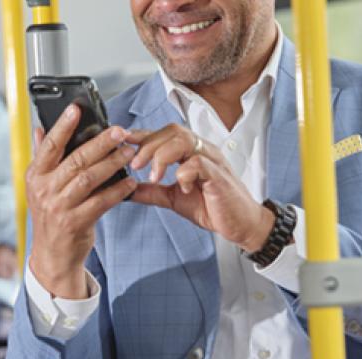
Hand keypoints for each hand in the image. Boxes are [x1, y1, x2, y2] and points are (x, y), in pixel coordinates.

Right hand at [26, 104, 137, 298]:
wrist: (52, 256)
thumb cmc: (51, 216)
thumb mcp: (40, 187)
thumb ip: (41, 158)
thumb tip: (39, 129)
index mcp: (35, 176)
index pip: (49, 146)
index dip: (63, 126)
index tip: (77, 108)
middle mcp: (44, 190)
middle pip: (75, 160)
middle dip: (100, 143)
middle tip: (120, 131)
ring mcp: (59, 207)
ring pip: (90, 178)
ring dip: (112, 164)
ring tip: (129, 153)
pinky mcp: (75, 223)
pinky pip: (101, 202)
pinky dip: (118, 191)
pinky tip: (131, 182)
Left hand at [127, 124, 274, 251]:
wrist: (240, 224)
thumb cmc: (213, 207)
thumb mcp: (174, 199)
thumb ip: (152, 191)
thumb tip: (127, 189)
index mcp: (190, 153)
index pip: (163, 134)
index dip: (142, 135)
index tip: (121, 141)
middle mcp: (201, 150)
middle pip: (171, 131)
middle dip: (148, 146)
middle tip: (135, 165)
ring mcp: (212, 160)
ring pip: (183, 140)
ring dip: (162, 156)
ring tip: (154, 176)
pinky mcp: (219, 174)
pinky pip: (198, 162)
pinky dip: (184, 173)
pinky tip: (183, 187)